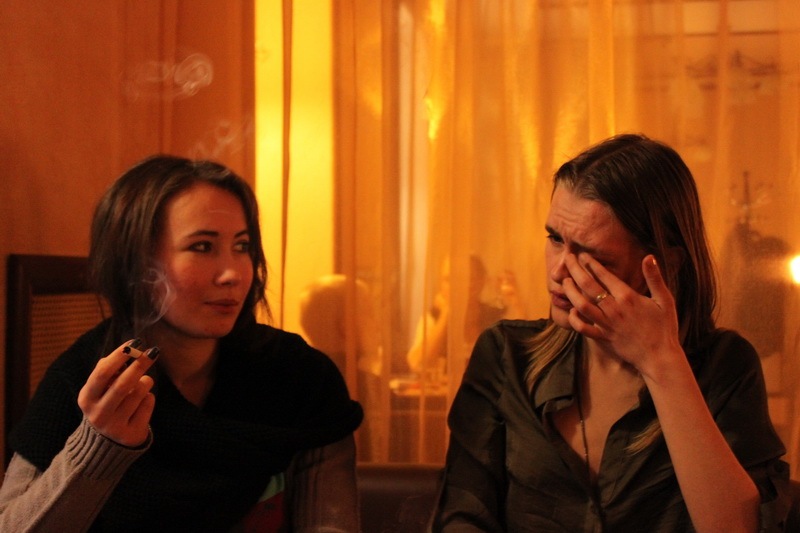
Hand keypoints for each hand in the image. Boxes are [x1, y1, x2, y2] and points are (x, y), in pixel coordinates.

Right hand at [77, 340, 158, 446]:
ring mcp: (114, 426)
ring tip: (144, 381)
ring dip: (146, 382)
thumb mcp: (100, 389)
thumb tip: (128, 349)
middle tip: (153, 351)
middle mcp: (98, 414)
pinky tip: (143, 401)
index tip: (135, 342)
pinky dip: (149, 397)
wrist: (107, 443)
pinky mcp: (131, 434)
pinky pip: (147, 405)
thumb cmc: (106, 404)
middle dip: (140, 365)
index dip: (119, 356)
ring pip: (139, 394)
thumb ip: (109, 370)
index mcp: (86, 398)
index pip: (102, 373)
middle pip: (123, 384)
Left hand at [561, 252, 683, 376]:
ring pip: (581, 305)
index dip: (591, 263)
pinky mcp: (602, 338)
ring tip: (565, 281)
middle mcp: (614, 309)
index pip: (604, 275)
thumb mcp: (665, 300)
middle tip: (567, 259)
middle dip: (574, 269)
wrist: (659, 357)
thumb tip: (649, 257)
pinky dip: (574, 319)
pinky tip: (571, 310)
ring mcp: (606, 324)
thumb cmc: (664, 328)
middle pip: (587, 285)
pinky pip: (582, 328)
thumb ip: (655, 278)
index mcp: (628, 297)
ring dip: (570, 291)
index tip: (582, 254)